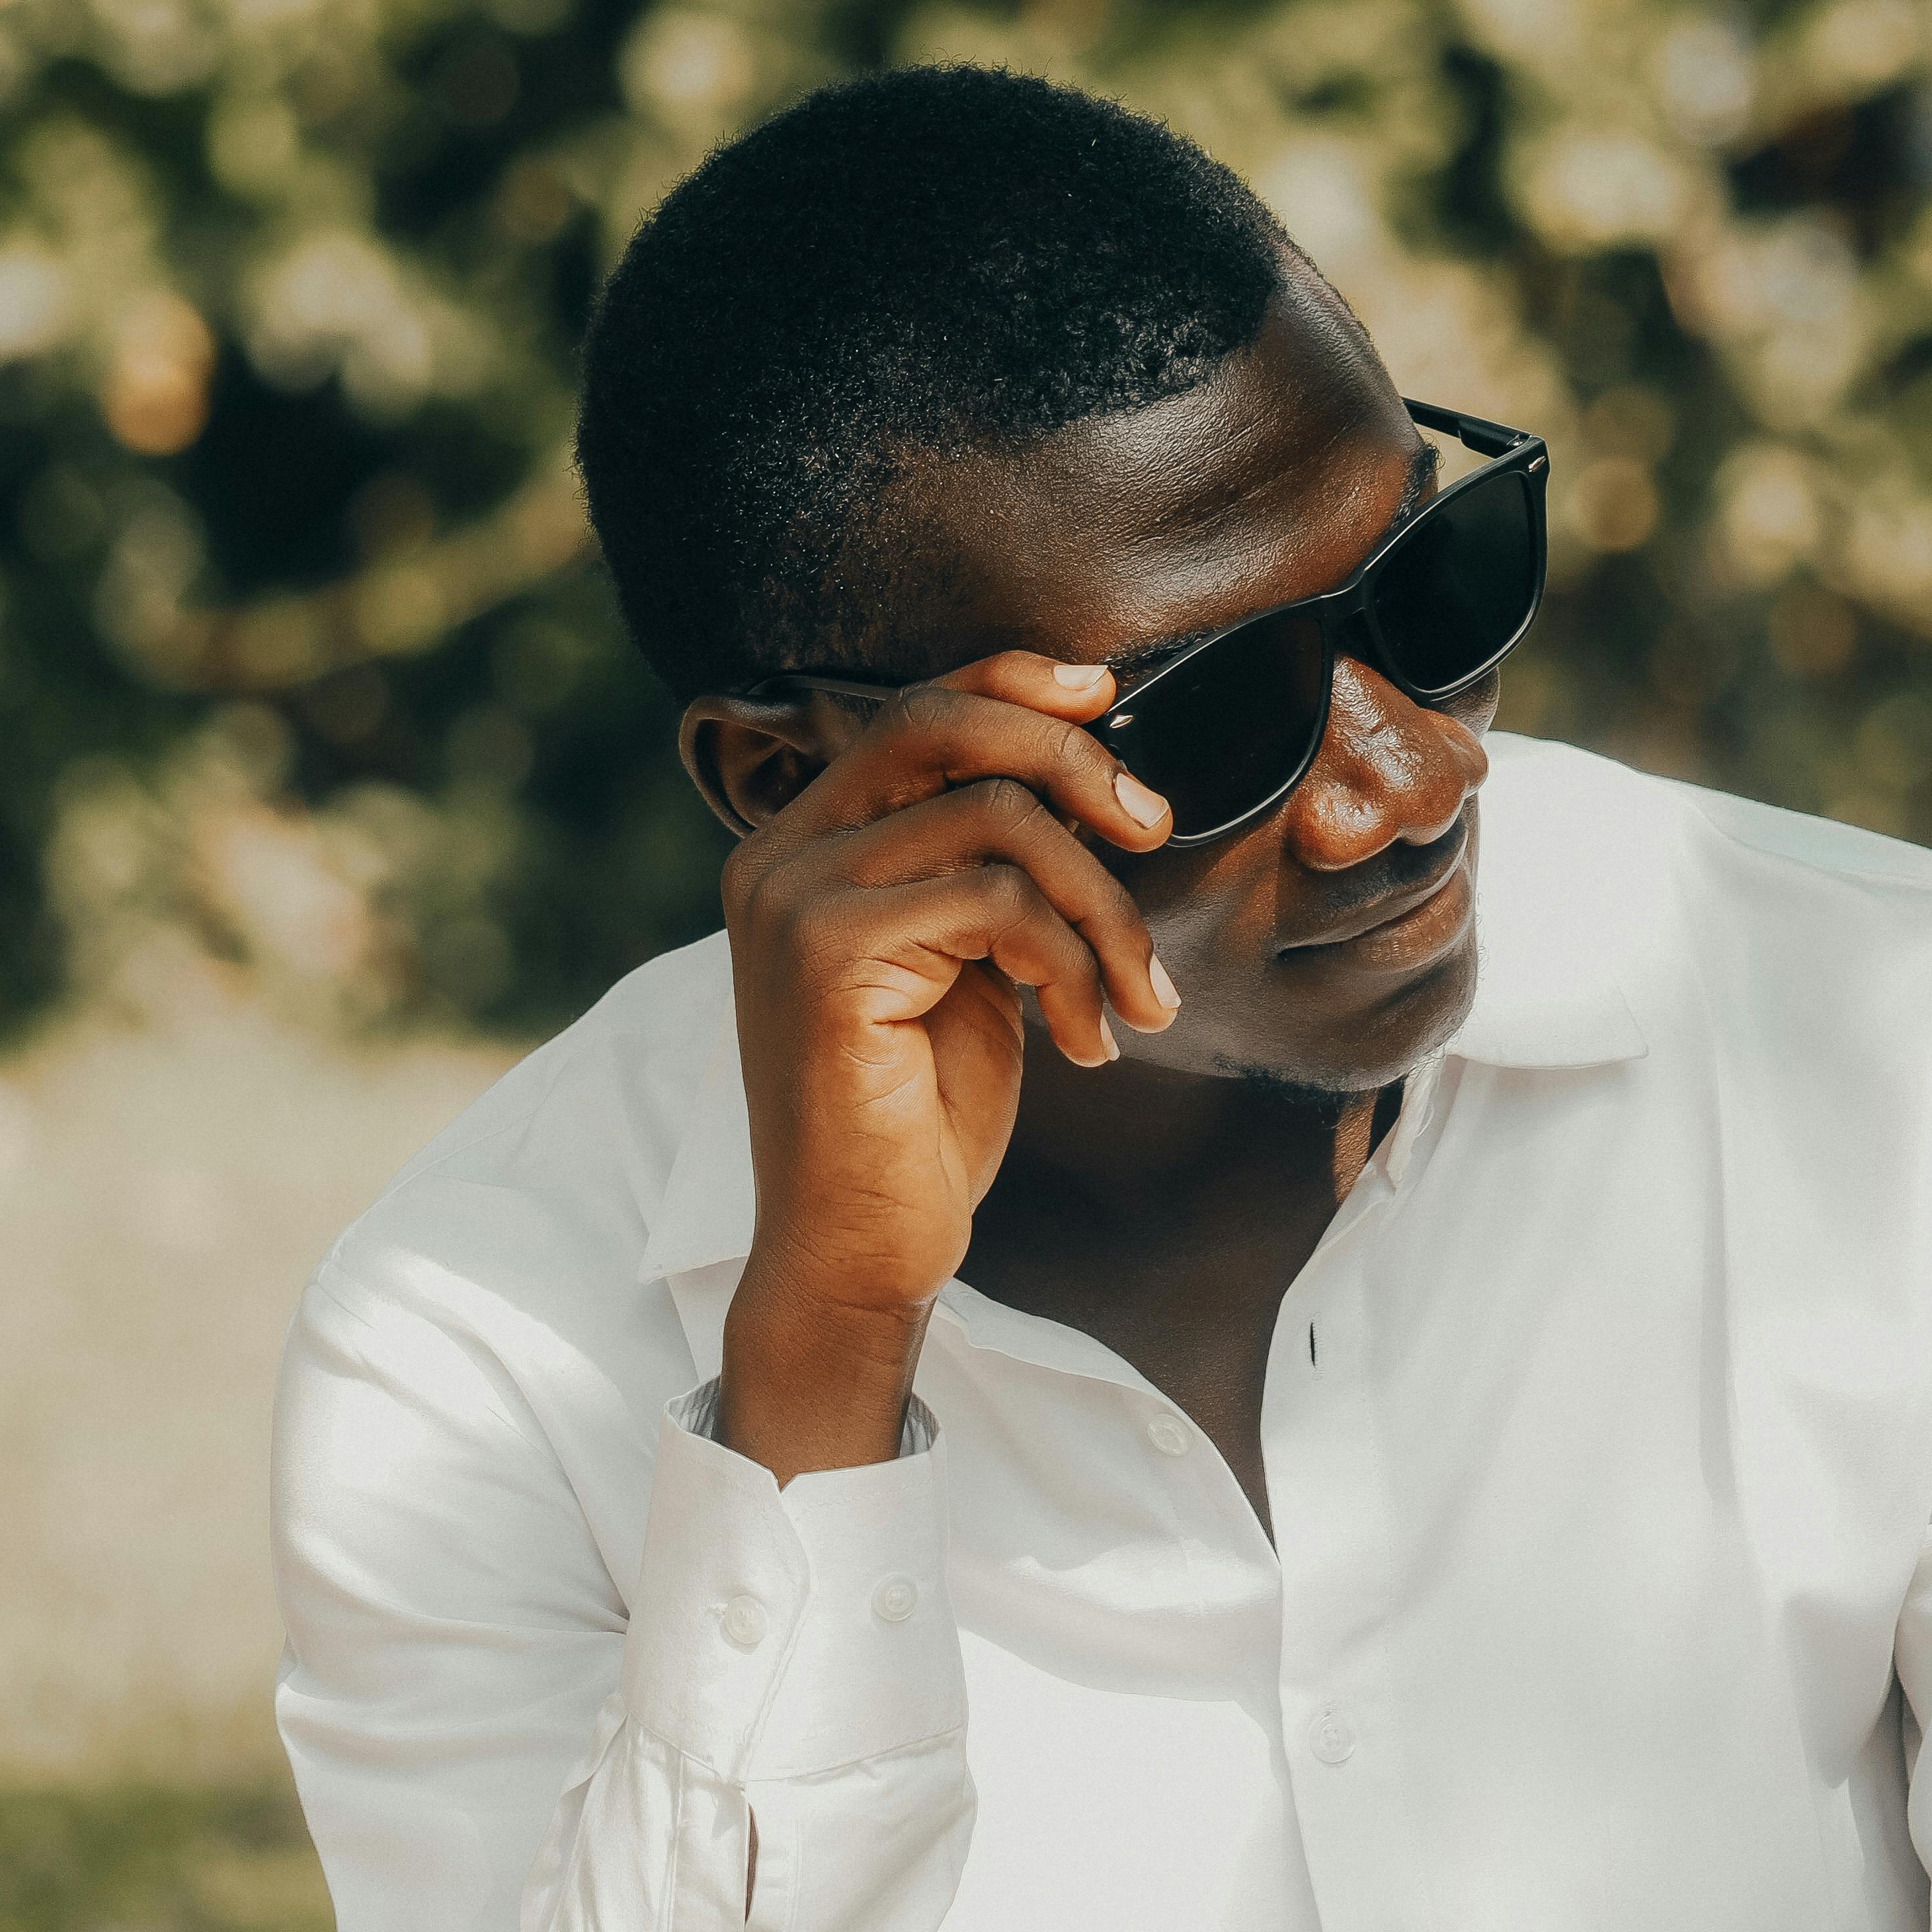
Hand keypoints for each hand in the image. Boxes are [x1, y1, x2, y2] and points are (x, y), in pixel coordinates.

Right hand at [715, 653, 1177, 1478]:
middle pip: (942, 726)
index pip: (912, 711)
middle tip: (1152, 827)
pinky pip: (998, 903)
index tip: (1106, 690)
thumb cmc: (917, 1115)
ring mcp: (794, 899)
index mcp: (802, 845)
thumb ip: (987, 868)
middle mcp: (779, 855)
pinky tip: (1087, 1040)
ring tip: (1135, 992)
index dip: (1011, 680)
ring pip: (996, 818)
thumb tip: (1087, 777)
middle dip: (1072, 760)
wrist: (859, 1251)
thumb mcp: (964, 961)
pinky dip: (1073, 966)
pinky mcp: (828, 954)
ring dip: (1101, 904)